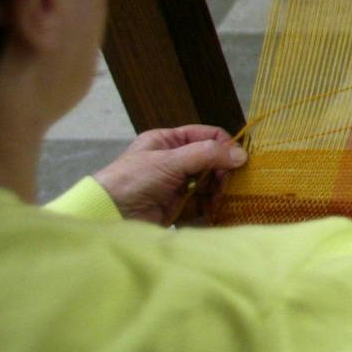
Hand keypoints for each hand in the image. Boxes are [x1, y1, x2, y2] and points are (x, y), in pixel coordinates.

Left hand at [92, 125, 246, 224]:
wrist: (109, 216)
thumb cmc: (133, 181)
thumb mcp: (169, 161)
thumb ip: (206, 154)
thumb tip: (242, 155)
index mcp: (167, 142)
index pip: (205, 135)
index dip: (224, 144)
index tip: (239, 159)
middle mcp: (174, 161)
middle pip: (211, 160)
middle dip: (224, 171)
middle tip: (231, 182)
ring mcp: (176, 184)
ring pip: (209, 182)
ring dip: (220, 189)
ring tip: (224, 197)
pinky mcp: (178, 207)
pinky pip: (202, 203)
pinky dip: (212, 206)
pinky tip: (218, 208)